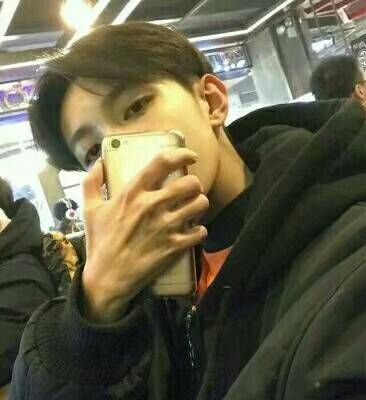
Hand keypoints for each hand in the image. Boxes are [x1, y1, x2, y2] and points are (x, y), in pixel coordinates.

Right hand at [81, 149, 208, 322]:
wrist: (108, 279)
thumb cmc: (100, 243)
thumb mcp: (90, 210)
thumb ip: (92, 182)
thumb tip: (99, 162)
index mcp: (133, 192)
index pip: (163, 162)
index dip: (182, 154)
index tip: (191, 157)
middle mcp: (153, 205)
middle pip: (191, 183)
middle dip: (194, 185)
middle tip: (189, 191)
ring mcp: (167, 226)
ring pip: (200, 204)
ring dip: (199, 205)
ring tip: (192, 210)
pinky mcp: (176, 246)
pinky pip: (201, 231)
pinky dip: (199, 230)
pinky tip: (192, 232)